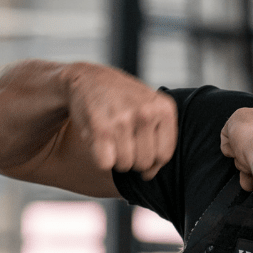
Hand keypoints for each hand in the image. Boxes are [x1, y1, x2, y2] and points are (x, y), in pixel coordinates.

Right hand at [64, 63, 177, 179]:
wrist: (88, 79)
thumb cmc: (122, 98)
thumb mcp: (149, 107)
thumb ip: (158, 139)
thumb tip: (150, 174)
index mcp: (164, 108)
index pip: (164, 155)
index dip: (151, 159)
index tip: (140, 147)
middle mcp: (146, 112)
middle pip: (144, 163)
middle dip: (132, 157)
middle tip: (123, 138)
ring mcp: (123, 120)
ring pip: (124, 165)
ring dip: (115, 157)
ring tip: (112, 136)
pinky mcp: (100, 128)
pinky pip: (105, 164)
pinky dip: (100, 157)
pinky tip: (99, 139)